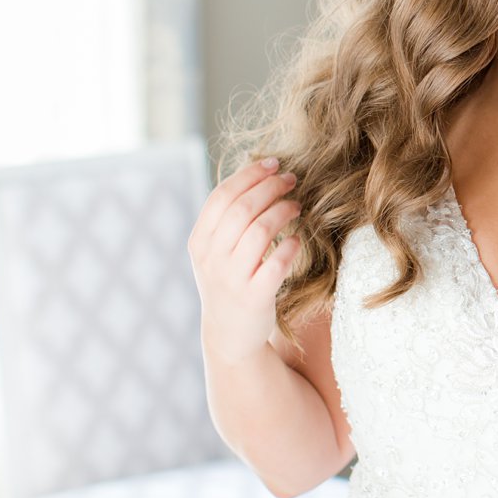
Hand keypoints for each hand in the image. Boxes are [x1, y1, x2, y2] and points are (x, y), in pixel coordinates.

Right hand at [187, 157, 302, 365]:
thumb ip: (227, 218)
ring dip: (283, 211)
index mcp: (200, 242)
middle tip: (292, 179)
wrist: (230, 334)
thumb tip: (258, 172)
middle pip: (243, 209)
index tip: (274, 163)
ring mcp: (232, 279)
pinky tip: (298, 238)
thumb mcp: (215, 251)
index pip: (222, 196)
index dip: (250, 174)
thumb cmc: (229, 281)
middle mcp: (212, 259)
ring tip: (297, 205)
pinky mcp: (255, 297)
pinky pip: (277, 264)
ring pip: (260, 231)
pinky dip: (291, 246)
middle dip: (271, 187)